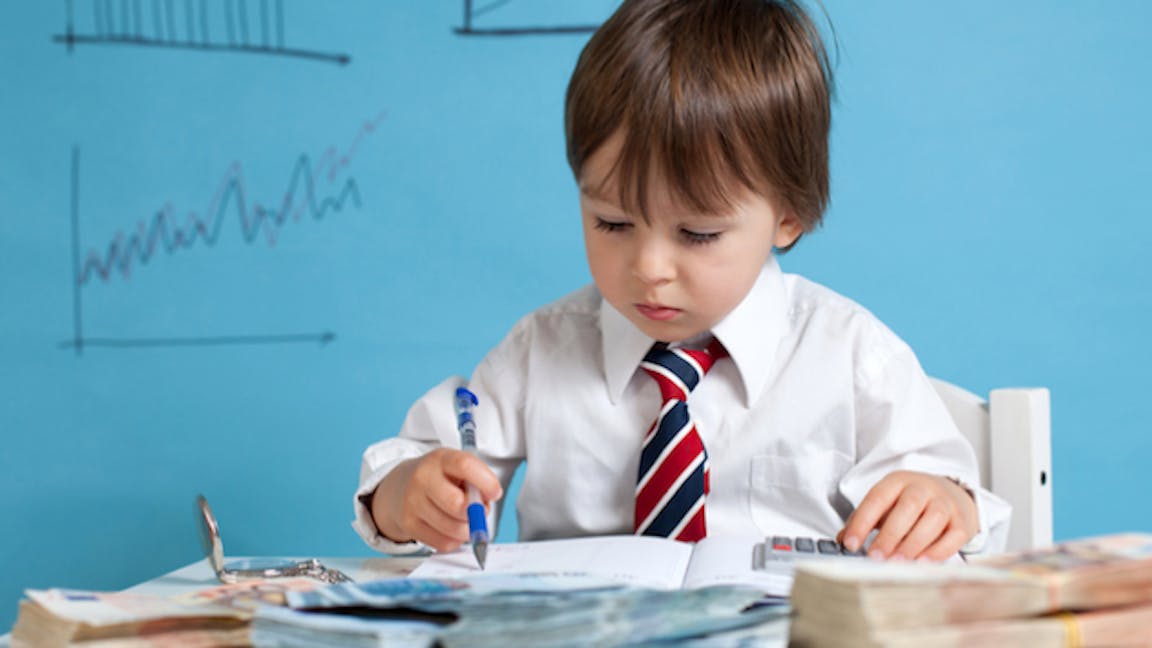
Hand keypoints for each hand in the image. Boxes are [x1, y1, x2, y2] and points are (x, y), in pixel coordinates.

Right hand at [370, 448, 502, 552]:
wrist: (401, 486)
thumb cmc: (439, 477)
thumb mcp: (456, 468)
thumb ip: (476, 480)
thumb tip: (486, 505)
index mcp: (440, 459)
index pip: (464, 466)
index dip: (486, 482)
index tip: (495, 492)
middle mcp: (422, 478)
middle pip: (457, 504)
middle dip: (475, 513)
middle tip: (479, 510)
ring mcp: (412, 503)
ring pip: (452, 529)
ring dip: (467, 529)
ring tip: (464, 519)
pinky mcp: (409, 524)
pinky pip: (443, 542)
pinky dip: (455, 540)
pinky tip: (451, 528)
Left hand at [838, 470, 977, 561]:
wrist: (951, 494)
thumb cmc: (910, 503)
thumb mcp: (886, 503)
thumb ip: (864, 520)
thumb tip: (842, 540)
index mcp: (898, 481)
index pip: (878, 497)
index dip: (862, 521)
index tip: (850, 543)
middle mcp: (923, 488)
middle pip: (908, 507)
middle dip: (890, 534)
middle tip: (875, 557)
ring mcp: (945, 503)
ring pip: (932, 521)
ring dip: (913, 544)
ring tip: (896, 563)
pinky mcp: (962, 522)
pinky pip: (953, 537)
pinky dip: (938, 552)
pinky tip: (921, 564)